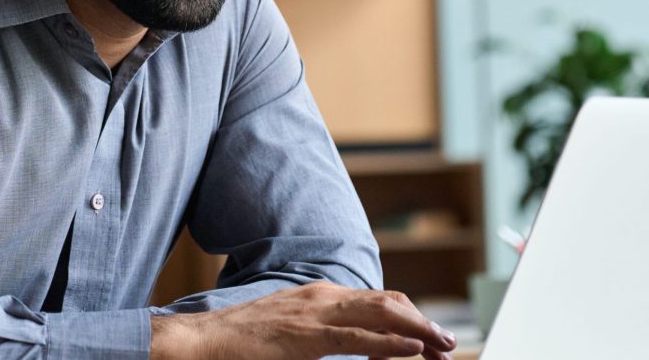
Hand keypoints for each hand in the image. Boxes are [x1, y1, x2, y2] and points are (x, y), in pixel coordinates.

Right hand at [150, 281, 455, 359]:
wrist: (199, 342)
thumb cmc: (240, 343)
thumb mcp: (290, 333)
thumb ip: (321, 335)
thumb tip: (355, 347)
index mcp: (319, 296)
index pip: (378, 300)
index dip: (411, 317)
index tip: (433, 338)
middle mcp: (322, 297)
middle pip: (388, 302)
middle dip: (423, 322)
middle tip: (449, 344)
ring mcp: (314, 314)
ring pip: (381, 314)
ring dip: (418, 330)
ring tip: (442, 346)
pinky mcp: (305, 336)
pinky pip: (357, 339)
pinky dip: (391, 343)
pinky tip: (414, 350)